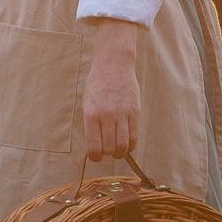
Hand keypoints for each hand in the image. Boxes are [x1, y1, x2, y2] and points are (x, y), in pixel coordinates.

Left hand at [82, 20, 140, 160]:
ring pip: (123, 145)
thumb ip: (90, 124)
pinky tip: (127, 143)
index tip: (96, 157)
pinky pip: (134, 136)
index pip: (94, 147)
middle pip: (109, 149)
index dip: (95, 157)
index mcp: (91, 114)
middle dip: (108, 155)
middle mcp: (106, 115)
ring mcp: (122, 113)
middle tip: (107, 152)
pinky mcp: (135, 111)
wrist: (114, 65)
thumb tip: (94, 146)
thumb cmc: (97, 85)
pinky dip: (131, 144)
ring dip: (120, 152)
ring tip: (118, 150)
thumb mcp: (87, 103)